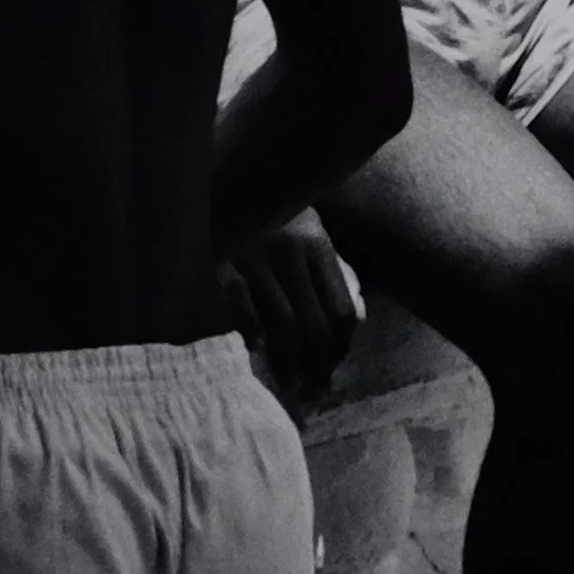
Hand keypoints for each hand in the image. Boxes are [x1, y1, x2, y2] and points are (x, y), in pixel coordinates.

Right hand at [220, 209, 363, 403]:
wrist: (225, 181)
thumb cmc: (269, 214)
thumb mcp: (307, 231)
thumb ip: (327, 272)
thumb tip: (350, 324)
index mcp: (317, 243)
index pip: (340, 310)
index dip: (340, 347)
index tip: (333, 367)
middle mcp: (289, 250)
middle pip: (314, 323)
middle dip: (318, 365)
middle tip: (314, 391)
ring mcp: (254, 257)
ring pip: (283, 323)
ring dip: (290, 361)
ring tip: (291, 386)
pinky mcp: (222, 263)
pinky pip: (242, 308)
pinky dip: (252, 332)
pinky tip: (257, 351)